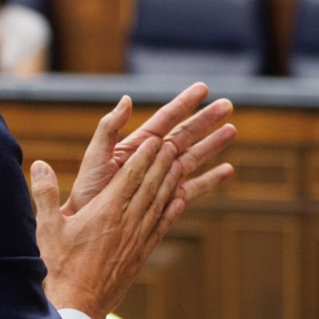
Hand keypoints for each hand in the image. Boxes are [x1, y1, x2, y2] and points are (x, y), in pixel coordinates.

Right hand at [30, 85, 236, 318]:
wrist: (78, 306)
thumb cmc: (59, 267)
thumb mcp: (47, 228)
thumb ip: (44, 194)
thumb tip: (39, 164)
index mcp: (105, 212)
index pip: (130, 176)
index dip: (144, 156)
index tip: (155, 139)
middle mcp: (126, 222)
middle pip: (150, 185)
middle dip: (162, 161)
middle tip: (173, 142)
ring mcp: (136, 238)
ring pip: (158, 202)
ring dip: (170, 180)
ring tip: (180, 161)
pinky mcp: (140, 254)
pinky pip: (160, 226)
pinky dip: (171, 210)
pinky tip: (180, 199)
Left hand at [63, 83, 235, 216]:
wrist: (86, 230)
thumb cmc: (87, 194)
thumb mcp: (96, 157)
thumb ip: (109, 129)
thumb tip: (126, 99)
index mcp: (137, 146)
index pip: (166, 119)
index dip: (184, 103)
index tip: (203, 88)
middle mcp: (152, 160)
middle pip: (185, 135)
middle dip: (206, 120)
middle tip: (228, 105)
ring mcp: (161, 180)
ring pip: (193, 158)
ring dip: (213, 145)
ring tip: (232, 131)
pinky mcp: (167, 202)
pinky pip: (193, 189)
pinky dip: (210, 180)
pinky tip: (228, 171)